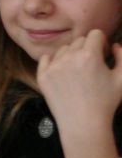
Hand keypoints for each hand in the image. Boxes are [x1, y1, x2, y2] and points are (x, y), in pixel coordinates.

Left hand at [37, 30, 121, 157]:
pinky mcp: (42, 76)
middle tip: (91, 66)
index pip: (95, 34)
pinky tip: (63, 72)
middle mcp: (69, 57)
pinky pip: (46, 58)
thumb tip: (115, 45)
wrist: (83, 124)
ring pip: (63, 49)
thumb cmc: (106, 102)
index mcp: (90, 55)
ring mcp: (53, 66)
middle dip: (87, 49)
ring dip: (71, 55)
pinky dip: (54, 62)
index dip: (102, 43)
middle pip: (79, 40)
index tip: (103, 56)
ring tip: (78, 71)